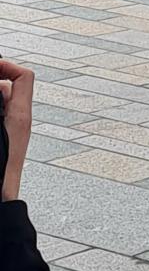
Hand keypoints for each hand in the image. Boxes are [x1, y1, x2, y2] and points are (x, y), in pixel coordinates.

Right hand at [0, 59, 33, 201]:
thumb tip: (0, 86)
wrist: (0, 205)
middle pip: (6, 89)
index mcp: (20, 117)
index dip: (5, 66)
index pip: (24, 77)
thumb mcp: (3, 126)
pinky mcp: (4, 143)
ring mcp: (10, 134)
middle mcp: (18, 123)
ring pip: (0, 106)